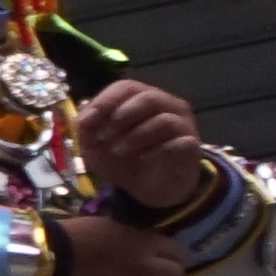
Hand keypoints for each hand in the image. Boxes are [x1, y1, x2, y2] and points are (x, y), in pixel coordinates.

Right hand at [22, 214, 195, 275]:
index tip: (161, 254)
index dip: (170, 254)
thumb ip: (131, 237)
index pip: (177, 252)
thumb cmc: (70, 236)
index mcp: (144, 244)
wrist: (41, 264)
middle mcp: (145, 271)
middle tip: (155, 275)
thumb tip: (141, 244)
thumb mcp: (107, 226)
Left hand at [80, 77, 211, 212]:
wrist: (148, 188)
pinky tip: (143, 158)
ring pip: (164, 120)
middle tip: (103, 138)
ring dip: (135, 136)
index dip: (105, 101)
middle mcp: (167, 106)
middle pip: (148, 98)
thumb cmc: (123, 160)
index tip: (87, 121)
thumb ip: (87, 130)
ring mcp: (183, 124)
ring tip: (118, 151)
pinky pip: (179, 142)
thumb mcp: (95, 146)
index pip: (126, 87)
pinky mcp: (191, 146)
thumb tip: (84, 118)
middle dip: (120, 118)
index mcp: (142, 99)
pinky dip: (156, 150)